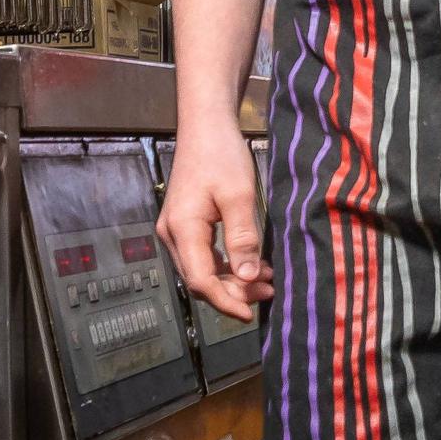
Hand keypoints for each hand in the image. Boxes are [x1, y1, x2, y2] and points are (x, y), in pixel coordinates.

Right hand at [160, 125, 273, 318]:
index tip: (251, 313)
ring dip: (232, 281)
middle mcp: (173, 234)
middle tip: (268, 292)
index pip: (200, 280)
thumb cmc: (221, 155)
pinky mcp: (185, 226)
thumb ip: (243, 238)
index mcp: (183, 228)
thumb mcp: (239, 195)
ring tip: (266, 280)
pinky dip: (228, 266)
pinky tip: (252, 265)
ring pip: (202, 271)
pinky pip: (204, 257)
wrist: (205, 126)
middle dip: (233, 293)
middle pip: (199, 280)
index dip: (226, 301)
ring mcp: (176, 230)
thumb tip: (248, 277)